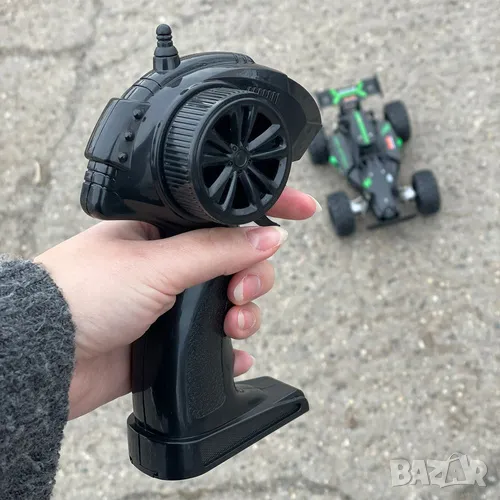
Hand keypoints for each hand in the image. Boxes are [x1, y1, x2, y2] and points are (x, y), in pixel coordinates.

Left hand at [34, 187, 319, 418]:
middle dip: (252, 277)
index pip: (225, 214)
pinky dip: (229, 351)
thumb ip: (218, 250)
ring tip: (232, 325)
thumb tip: (267, 235)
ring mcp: (172, 303)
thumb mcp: (158, 263)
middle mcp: (172, 264)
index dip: (266, 208)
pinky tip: (233, 356)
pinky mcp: (168, 340)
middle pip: (237, 262)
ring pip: (229, 303)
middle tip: (240, 292)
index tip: (302, 209)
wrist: (45, 356)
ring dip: (244, 315)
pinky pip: (213, 343)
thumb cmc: (81, 293)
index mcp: (166, 231)